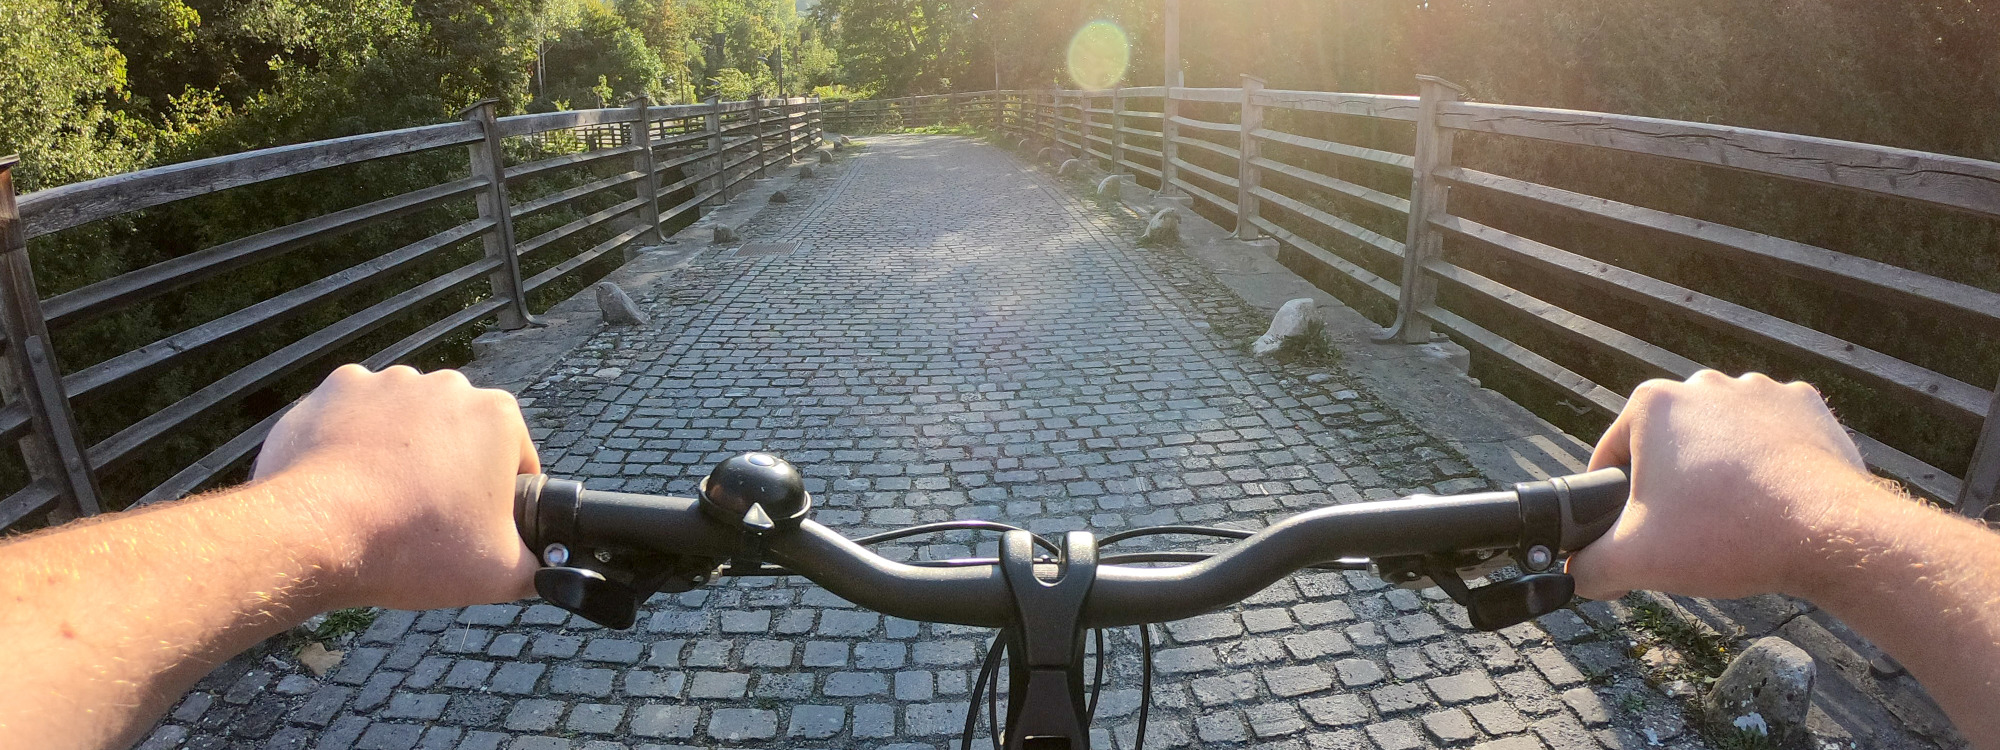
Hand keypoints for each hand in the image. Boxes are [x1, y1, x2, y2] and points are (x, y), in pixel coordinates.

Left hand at [253, 365, 539, 609]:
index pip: (516, 459)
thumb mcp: (501, 574)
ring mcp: (388, 382)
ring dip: (405, 452)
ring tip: (384, 501)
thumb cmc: (414, 548)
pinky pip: (357, 414)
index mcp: (499, 417)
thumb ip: (540, 569)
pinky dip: (356, 440)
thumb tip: (550, 571)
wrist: (316, 533)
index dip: (502, 499)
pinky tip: (349, 480)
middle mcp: (448, 386)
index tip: (476, 526)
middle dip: (452, 469)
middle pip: (462, 434)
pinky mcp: (337, 389)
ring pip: (409, 422)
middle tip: (430, 519)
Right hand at [1566, 370, 1879, 600]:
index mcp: (1653, 405)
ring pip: (1720, 438)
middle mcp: (1704, 384)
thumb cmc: (1726, 537)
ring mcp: (1761, 390)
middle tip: (1685, 532)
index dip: (1612, 499)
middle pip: (1668, 444)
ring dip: (1717, 472)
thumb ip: (1589, 567)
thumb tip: (1577, 575)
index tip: (1630, 531)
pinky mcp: (1807, 407)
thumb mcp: (1634, 561)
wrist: (1831, 533)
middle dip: (1671, 484)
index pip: (1611, 455)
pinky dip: (1766, 464)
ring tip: (1731, 520)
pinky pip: (1771, 436)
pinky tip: (1770, 501)